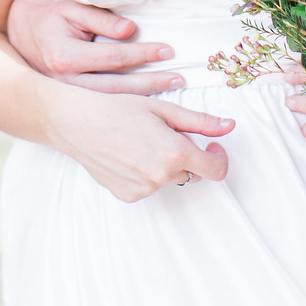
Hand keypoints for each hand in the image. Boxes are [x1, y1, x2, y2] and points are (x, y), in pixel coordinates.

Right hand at [6, 0, 182, 93]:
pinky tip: (151, 104)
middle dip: (150, 83)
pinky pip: (106, 107)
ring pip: (112, 101)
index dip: (142, 53)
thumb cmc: (51, 16)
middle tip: (179, 78)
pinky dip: (129, 107)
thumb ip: (101, 20)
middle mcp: (66, 83)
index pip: (113, 58)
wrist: (22, 33)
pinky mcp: (73, 103)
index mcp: (65, 58)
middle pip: (117, 86)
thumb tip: (130, 30)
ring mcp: (69, 97)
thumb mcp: (73, 9)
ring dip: (144, 98)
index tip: (167, 50)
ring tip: (172, 92)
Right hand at [44, 85, 233, 202]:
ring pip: (168, 179)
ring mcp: (144, 189)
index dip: (218, 158)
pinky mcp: (128, 196)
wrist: (77, 123)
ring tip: (140, 142)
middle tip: (164, 134)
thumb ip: (200, 121)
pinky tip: (128, 155)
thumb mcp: (163, 109)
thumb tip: (228, 126)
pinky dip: (146, 173)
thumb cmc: (118, 110)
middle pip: (191, 173)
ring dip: (164, 165)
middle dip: (186, 156)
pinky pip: (149, 186)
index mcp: (174, 153)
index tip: (211, 146)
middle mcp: (161, 176)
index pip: (216, 170)